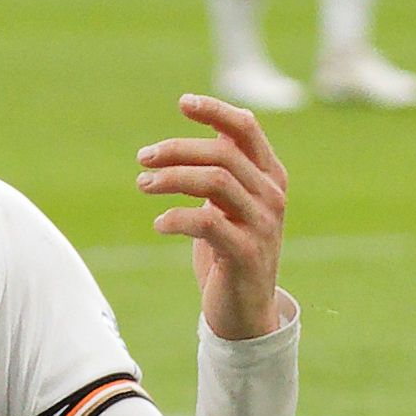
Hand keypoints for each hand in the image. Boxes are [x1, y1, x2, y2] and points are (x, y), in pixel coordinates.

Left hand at [139, 93, 288, 340]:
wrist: (245, 312)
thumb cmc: (230, 251)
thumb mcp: (229, 205)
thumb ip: (224, 171)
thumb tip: (201, 135)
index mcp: (270, 176)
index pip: (247, 128)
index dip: (215, 110)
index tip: (183, 103)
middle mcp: (272, 196)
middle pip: (222, 153)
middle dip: (177, 149)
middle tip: (143, 158)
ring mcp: (262, 224)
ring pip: (215, 181)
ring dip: (171, 179)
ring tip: (143, 185)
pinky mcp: (246, 253)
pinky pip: (207, 222)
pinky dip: (176, 218)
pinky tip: (159, 224)